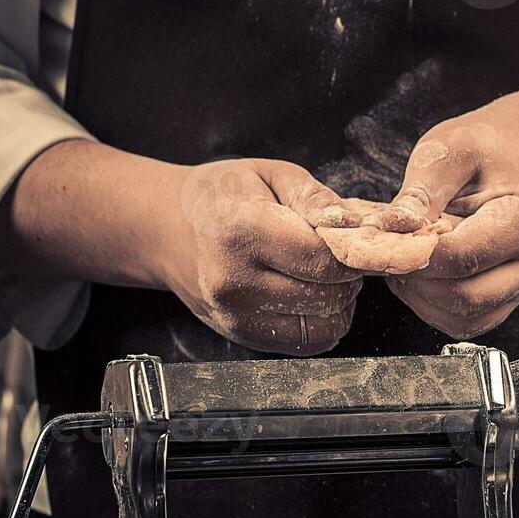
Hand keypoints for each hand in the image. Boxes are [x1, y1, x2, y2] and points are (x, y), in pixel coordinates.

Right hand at [163, 158, 361, 353]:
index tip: (350, 240)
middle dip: (347, 276)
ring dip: (338, 303)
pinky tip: (311, 296)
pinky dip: (323, 323)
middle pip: (327, 296)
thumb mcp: (269, 174)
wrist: (166, 229)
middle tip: (335, 255)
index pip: (323, 259)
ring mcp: (235, 314)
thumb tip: (352, 224)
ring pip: (324, 326)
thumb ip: (313, 196)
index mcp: (242, 231)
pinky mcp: (241, 335)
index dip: (349, 252)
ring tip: (322, 275)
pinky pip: (307, 343)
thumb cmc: (222, 196)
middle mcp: (234, 280)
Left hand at [380, 106, 518, 338]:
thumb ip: (421, 191)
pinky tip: (421, 275)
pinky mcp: (510, 298)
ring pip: (465, 318)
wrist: (518, 157)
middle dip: (417, 281)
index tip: (383, 240)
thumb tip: (391, 229)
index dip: (415, 255)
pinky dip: (434, 306)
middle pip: (466, 297)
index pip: (463, 257)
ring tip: (406, 260)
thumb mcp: (452, 149)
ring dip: (422, 298)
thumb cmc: (487, 150)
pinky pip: (467, 321)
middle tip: (390, 252)